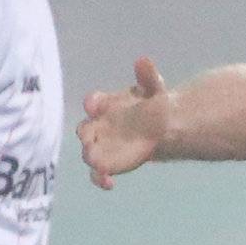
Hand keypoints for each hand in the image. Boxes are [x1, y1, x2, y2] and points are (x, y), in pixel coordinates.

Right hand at [78, 56, 172, 188]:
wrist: (160, 127)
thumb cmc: (150, 104)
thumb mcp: (153, 89)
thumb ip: (148, 77)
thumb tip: (142, 61)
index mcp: (105, 104)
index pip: (93, 102)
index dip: (93, 104)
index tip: (94, 105)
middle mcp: (98, 125)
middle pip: (85, 130)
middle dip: (87, 133)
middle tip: (92, 137)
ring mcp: (101, 145)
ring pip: (89, 153)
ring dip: (92, 156)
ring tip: (99, 162)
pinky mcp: (107, 163)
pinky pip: (96, 173)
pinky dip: (100, 179)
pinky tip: (110, 183)